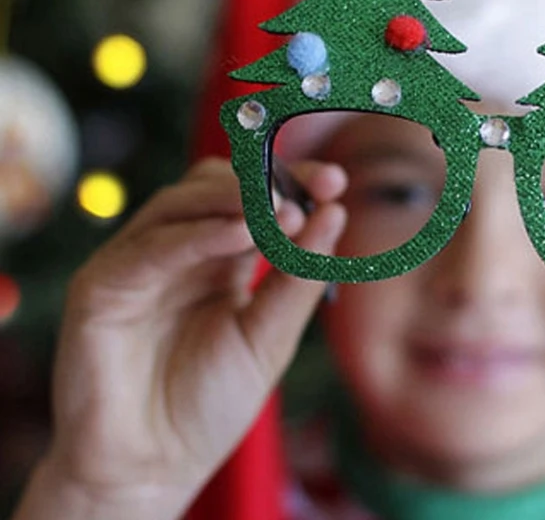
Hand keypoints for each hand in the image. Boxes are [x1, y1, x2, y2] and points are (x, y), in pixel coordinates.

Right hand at [13, 157, 346, 519]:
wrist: (152, 471)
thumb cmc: (210, 404)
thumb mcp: (270, 337)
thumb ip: (298, 277)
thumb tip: (335, 212)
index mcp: (217, 259)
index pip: (252, 201)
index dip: (291, 182)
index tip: (335, 179)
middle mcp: (176, 251)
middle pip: (214, 187)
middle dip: (265, 182)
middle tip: (312, 189)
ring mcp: (137, 263)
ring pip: (180, 204)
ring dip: (234, 199)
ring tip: (283, 209)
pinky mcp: (101, 285)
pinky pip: (151, 247)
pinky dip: (197, 235)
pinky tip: (240, 233)